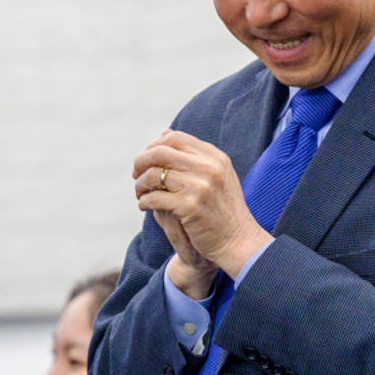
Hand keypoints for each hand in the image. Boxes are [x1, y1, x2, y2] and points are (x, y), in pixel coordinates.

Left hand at [135, 132, 268, 279]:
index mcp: (214, 157)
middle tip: (136, 175)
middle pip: (161, 152)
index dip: (154, 146)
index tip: (147, 161)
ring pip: (154, 175)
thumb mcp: (216, 176)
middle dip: (141, 162)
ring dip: (140, 184)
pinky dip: (144, 201)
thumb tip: (163, 133)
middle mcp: (208, 168)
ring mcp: (200, 187)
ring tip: (140, 194)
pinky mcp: (189, 206)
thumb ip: (192, 156)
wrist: (238, 241)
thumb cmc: (222, 209)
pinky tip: (144, 206)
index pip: (175, 138)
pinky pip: (154, 197)